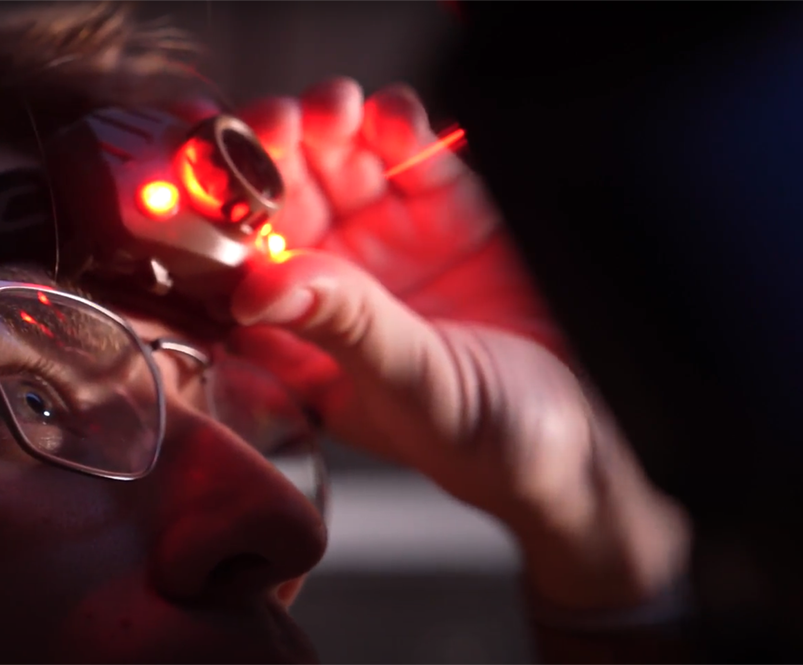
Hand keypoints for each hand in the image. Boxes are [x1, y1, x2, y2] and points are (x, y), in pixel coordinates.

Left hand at [225, 78, 689, 610]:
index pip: (237, 264)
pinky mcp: (452, 213)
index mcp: (301, 337)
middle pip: (280, 196)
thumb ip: (345, 326)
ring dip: (326, 125)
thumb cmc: (490, 440)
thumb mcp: (411, 387)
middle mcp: (336, 284)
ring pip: (339, 163)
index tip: (208, 182)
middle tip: (275, 124)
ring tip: (334, 110)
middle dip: (268, 151)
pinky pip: (412, 154)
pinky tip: (390, 114)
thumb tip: (257, 284)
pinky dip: (397, 124)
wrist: (594, 436)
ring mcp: (392, 243)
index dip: (214, 218)